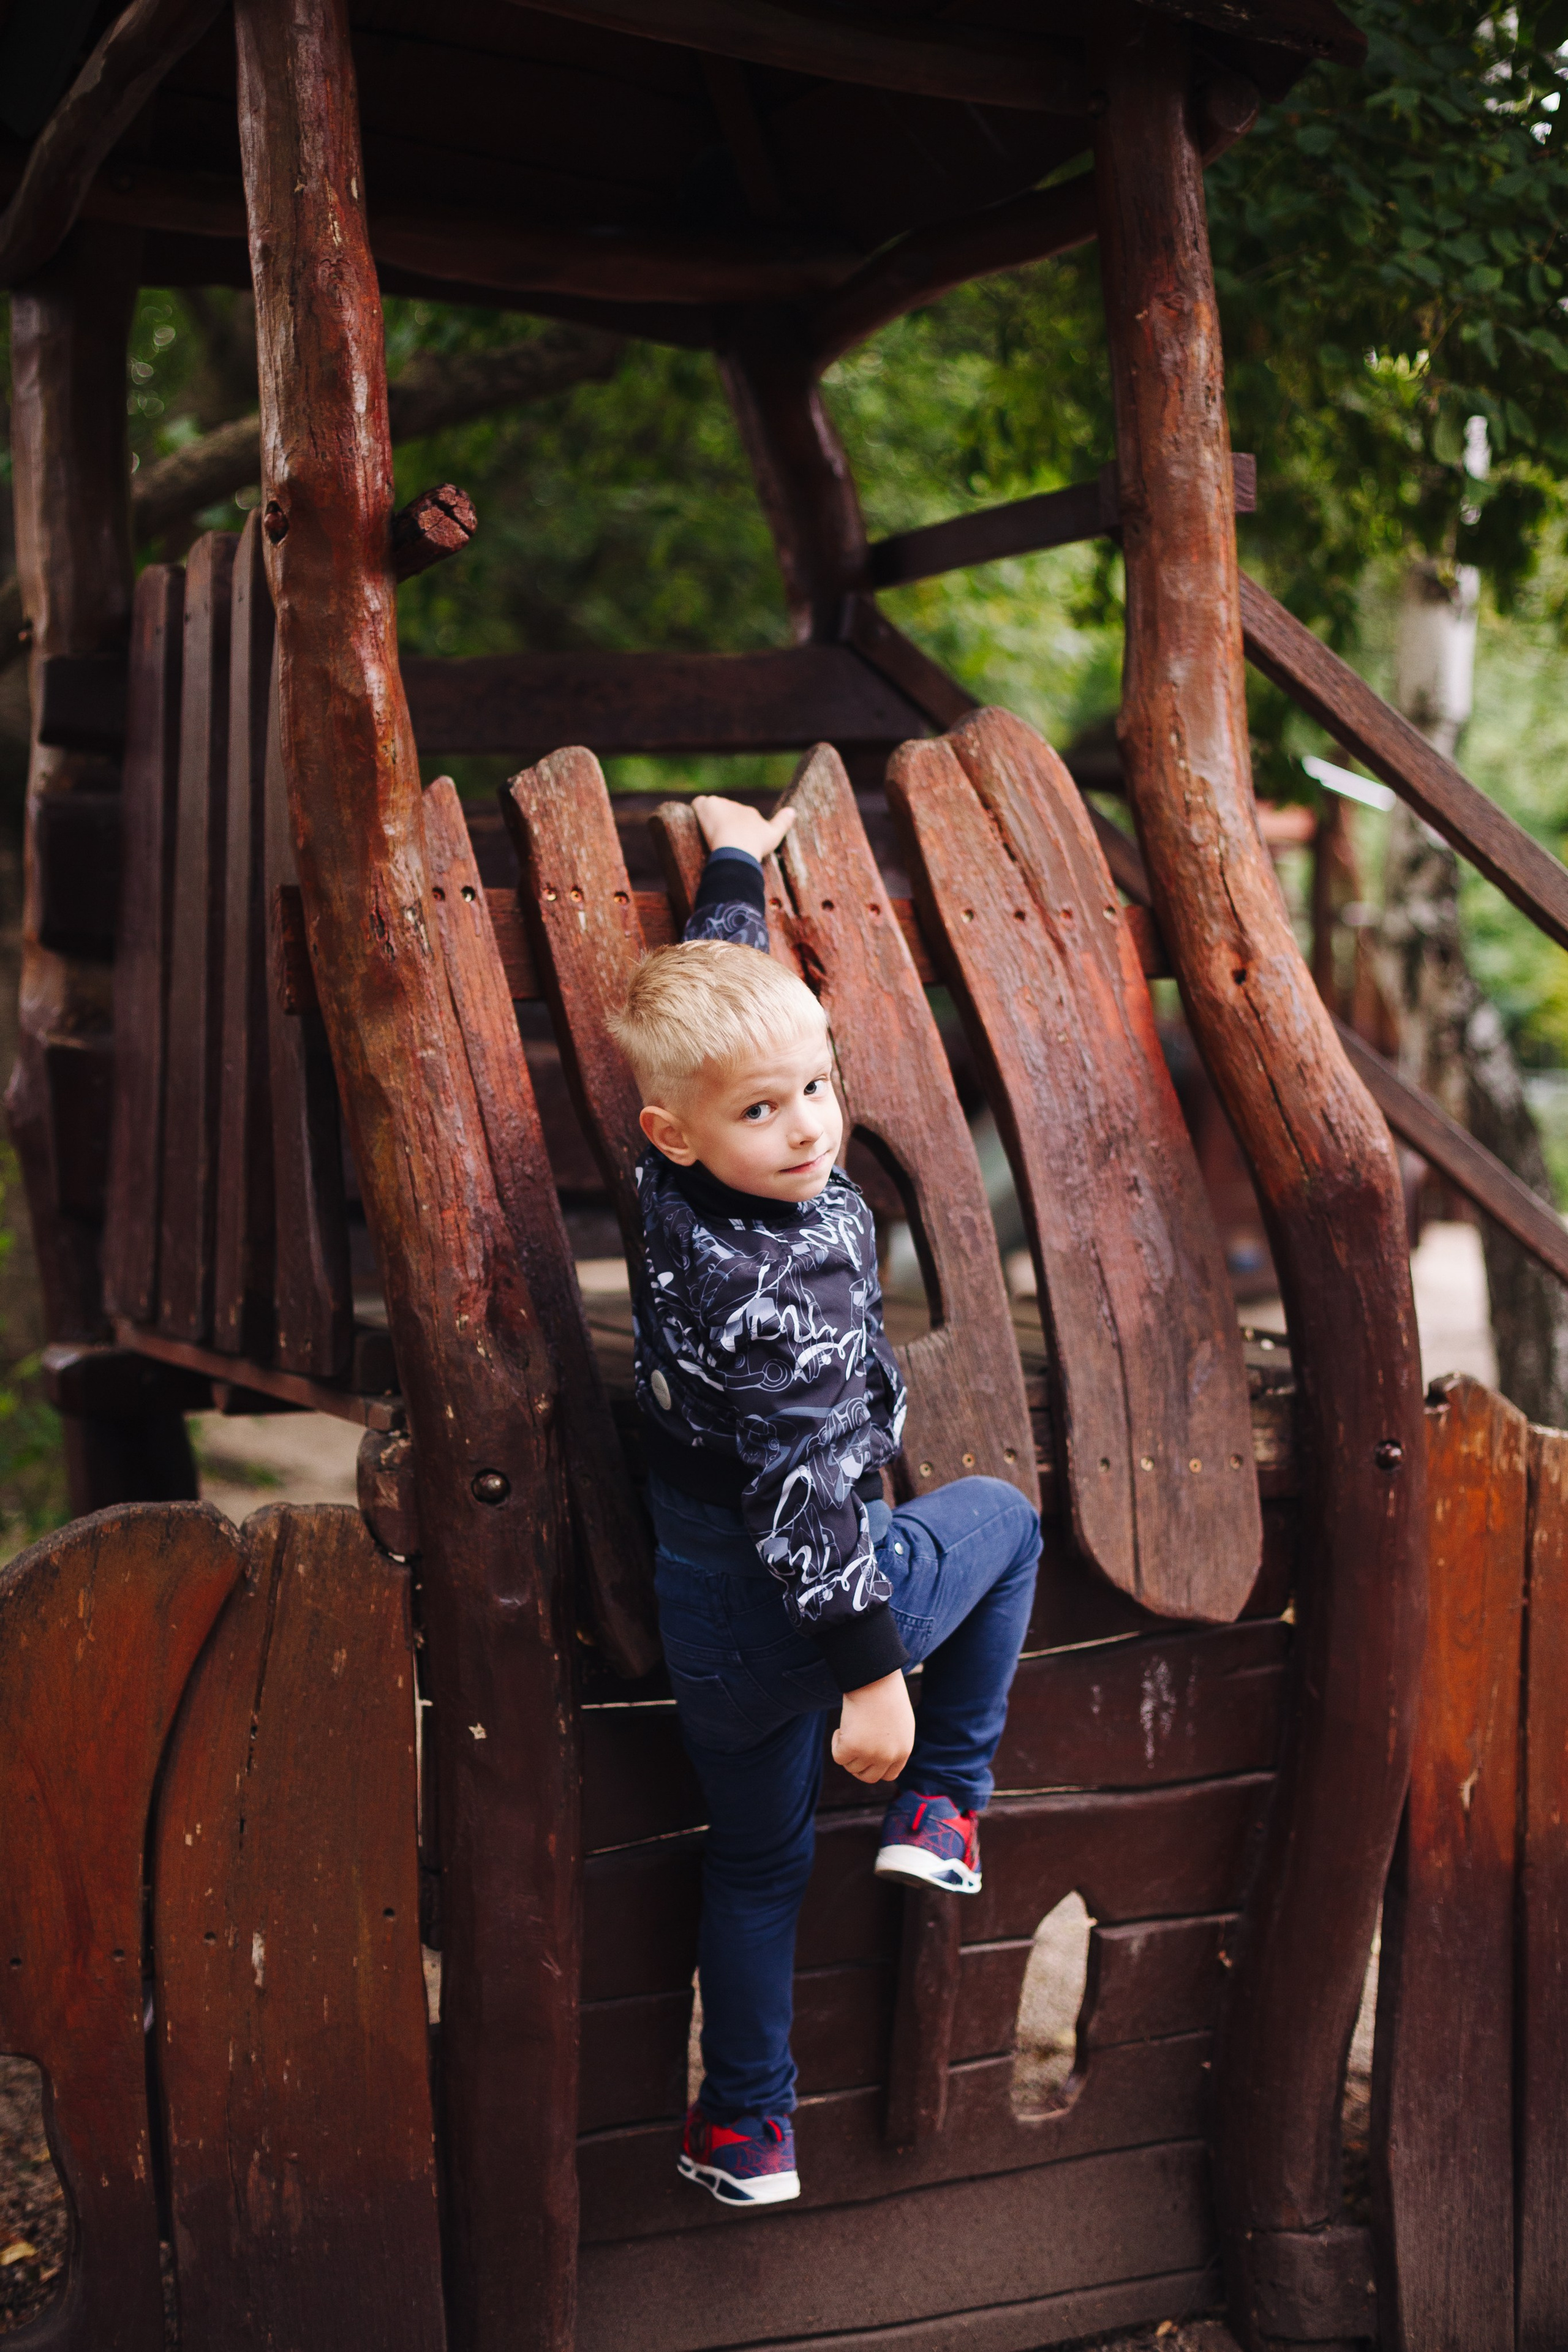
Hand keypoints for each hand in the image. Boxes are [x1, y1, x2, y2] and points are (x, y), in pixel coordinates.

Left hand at [691, 793, 795, 863]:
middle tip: (719, 842)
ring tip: (708, 835)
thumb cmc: (756, 845)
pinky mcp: (708, 806)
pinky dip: (697, 810)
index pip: (739, 819)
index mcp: (751, 813)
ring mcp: (721, 804)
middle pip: (725, 814)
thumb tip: (793, 810)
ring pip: (712, 809)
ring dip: (710, 819)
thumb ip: (782, 823)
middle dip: (722, 824)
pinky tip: (697, 823)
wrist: (738, 847)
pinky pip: (698, 803)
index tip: (732, 844)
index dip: (735, 831)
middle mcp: (736, 806)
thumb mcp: (774, 837)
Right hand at [831, 1670, 915, 1784]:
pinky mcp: (852, 1747)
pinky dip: (836, 1743)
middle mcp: (888, 1756)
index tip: (866, 1757)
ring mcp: (871, 1753)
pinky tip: (843, 1726)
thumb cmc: (886, 1694)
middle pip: (868, 1777)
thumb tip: (877, 1758)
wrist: (875, 1678)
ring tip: (850, 1728)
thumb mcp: (898, 1723)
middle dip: (858, 1765)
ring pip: (851, 1767)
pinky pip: (838, 1756)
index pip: (889, 1775)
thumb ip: (892, 1743)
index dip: (875, 1767)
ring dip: (847, 1751)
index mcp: (903, 1750)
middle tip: (852, 1748)